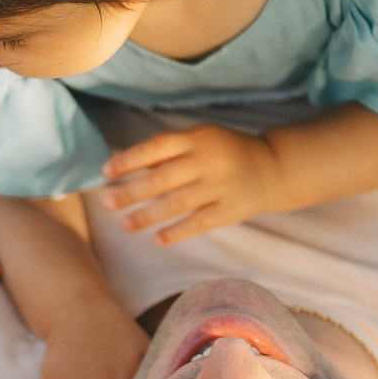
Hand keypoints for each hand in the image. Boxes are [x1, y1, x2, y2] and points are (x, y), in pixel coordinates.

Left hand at [99, 123, 286, 241]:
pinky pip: (198, 224)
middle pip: (162, 179)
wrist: (272, 167)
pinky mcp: (229, 210)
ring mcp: (219, 187)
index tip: (105, 172)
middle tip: (106, 203)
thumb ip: (168, 150)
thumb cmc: (224, 151)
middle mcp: (206, 162)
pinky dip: (176, 233)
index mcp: (196, 139)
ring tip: (125, 224)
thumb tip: (126, 164)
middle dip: (130, 192)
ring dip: (147, 216)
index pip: (156, 148)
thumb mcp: (200, 138)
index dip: (129, 160)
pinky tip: (157, 239)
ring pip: (176, 204)